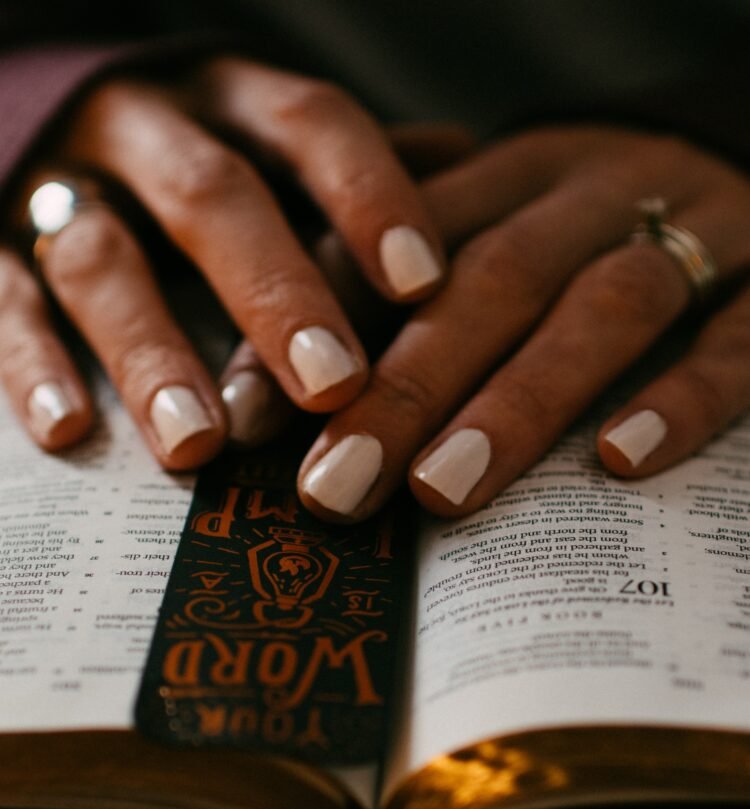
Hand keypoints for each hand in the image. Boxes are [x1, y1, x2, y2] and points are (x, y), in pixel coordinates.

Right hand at [0, 57, 445, 467]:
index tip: (422, 284)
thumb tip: (471, 175)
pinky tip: (69, 433)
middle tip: (332, 385)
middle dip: (273, 293)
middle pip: (212, 198)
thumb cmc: (203, 158)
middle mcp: (149, 134)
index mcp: (232, 103)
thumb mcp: (275, 145)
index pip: (311, 124)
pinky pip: (4, 300)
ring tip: (199, 445)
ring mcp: (63, 188)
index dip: (367, 195)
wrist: (53, 125)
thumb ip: (356, 172)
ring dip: (152, 353)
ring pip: (101, 259)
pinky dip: (31, 365)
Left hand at [297, 125, 749, 519]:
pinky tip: (621, 460)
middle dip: (406, 386)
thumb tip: (271, 386)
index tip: (251, 417)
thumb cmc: (586, 221)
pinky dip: (683, 397)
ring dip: (519, 401)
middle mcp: (590, 197)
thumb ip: (399, 284)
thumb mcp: (498, 220)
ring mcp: (688, 235)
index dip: (320, 323)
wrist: (741, 146)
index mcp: (510, 175)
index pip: (399, 242)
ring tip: (442, 491)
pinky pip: (736, 336)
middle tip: (335, 488)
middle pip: (492, 281)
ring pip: (602, 308)